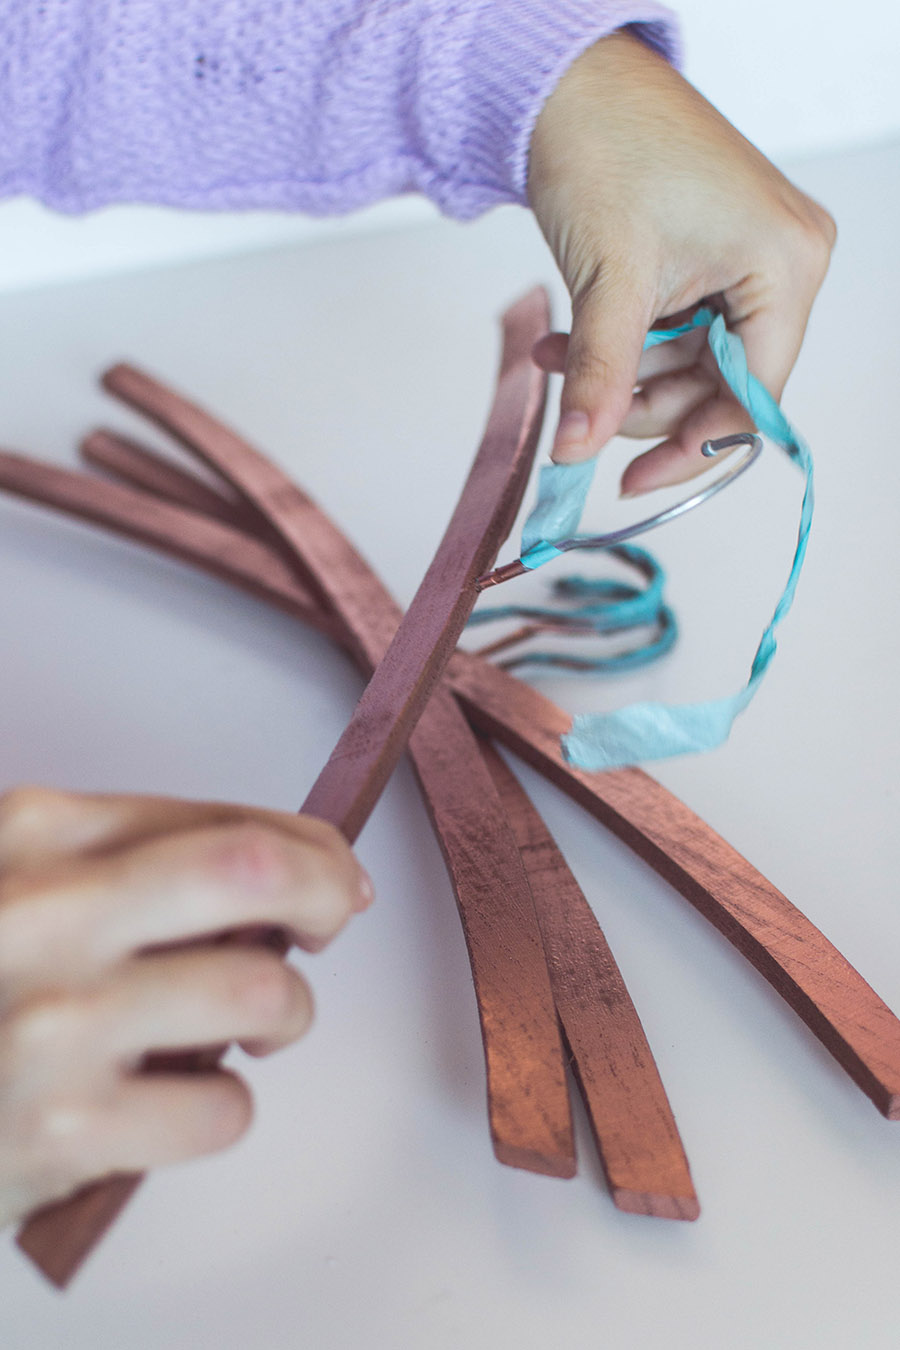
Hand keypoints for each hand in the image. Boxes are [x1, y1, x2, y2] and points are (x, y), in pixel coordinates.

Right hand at [0, 787, 370, 1228]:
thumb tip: (292, 869)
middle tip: (331, 922)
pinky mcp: (61, 1132)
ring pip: (261, 996)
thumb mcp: (17, 881)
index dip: (306, 845)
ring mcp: (53, 1023)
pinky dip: (219, 1108)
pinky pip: (222, 1110)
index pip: (220, 819)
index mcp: (32, 831)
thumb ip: (126, 865)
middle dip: (325, 893)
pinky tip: (170, 1101)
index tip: (333, 868)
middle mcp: (44, 913)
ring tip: (247, 1028)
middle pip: (256, 874)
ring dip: (282, 1015)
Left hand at [527, 29, 835, 492]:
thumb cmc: (605, 147)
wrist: (565, 82)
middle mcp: (780, 263)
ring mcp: (746, 258)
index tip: (634, 481)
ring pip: (688, 363)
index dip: (693, 445)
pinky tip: (565, 343)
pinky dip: (620, 345)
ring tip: (554, 359)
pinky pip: (672, 329)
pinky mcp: (709, 256)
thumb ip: (601, 377)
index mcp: (784, 265)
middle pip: (719, 383)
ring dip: (619, 374)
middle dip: (641, 403)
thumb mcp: (608, 281)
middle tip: (578, 412)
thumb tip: (577, 452)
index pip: (751, 393)